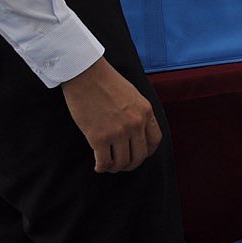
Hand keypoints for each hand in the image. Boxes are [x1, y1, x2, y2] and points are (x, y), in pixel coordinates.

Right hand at [61, 58, 160, 172]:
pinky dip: (102, 167)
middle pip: (139, 155)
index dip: (147, 152)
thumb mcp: (133, 95)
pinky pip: (104, 162)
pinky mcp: (99, 138)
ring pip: (122, 162)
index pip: (155, 141)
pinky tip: (98, 166)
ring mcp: (118, 132)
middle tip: (121, 165)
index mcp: (146, 111)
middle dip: (131, 164)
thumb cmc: (106, 82)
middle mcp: (135, 124)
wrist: (86, 74)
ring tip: (108, 165)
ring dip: (115, 167)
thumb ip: (138, 113)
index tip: (138, 154)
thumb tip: (137, 131)